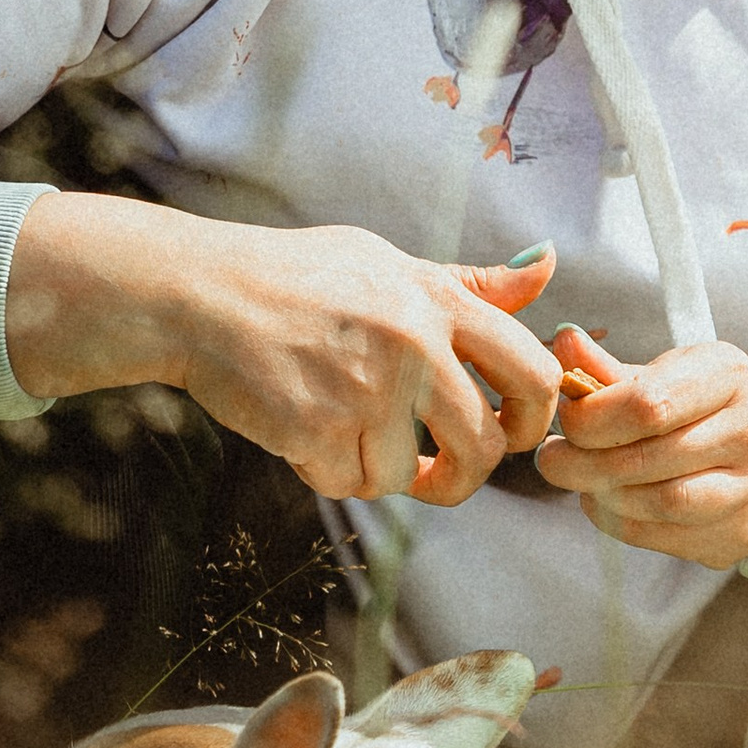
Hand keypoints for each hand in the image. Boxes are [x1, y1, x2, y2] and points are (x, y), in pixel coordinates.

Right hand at [4, 196, 562, 504]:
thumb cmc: (295, 276)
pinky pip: (350, 485)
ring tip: (343, 432)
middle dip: (466, 475)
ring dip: (380, 472)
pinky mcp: (317, 429)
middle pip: (484, 446)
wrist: (199, 294)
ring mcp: (366, 390)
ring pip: (409, 476)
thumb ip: (467, 284)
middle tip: (439, 473)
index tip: (508, 432)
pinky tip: (304, 433)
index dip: (534, 418)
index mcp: (438, 300)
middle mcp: (413, 345)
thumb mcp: (387, 262)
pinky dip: (330, 473)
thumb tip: (547, 266)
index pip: (533, 371)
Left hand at [532, 323, 747, 568]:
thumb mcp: (676, 374)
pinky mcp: (739, 536)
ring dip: (601, 495)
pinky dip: (619, 523)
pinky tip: (607, 504)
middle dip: (583, 462)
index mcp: (731, 375)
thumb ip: (614, 368)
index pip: (648, 404)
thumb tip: (563, 343)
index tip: (566, 423)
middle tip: (552, 460)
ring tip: (581, 480)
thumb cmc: (716, 409)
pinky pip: (663, 536)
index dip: (591, 419)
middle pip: (647, 457)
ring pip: (657, 503)